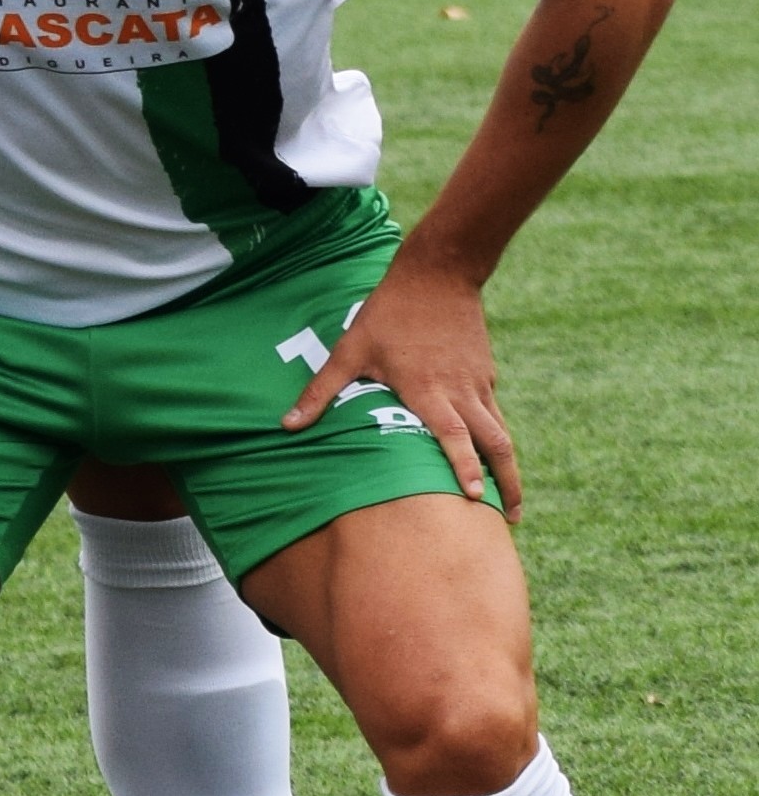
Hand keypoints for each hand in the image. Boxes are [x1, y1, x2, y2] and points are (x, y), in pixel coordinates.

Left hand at [282, 249, 515, 510]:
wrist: (437, 275)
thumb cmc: (386, 314)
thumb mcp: (348, 350)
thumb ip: (319, 391)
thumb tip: (286, 426)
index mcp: (427, 389)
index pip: (453, 436)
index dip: (463, 467)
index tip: (473, 499)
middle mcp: (460, 391)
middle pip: (495, 443)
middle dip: (505, 481)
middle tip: (509, 519)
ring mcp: (479, 383)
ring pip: (501, 431)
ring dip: (508, 467)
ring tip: (509, 501)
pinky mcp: (486, 374)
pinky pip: (495, 412)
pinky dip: (497, 439)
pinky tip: (492, 458)